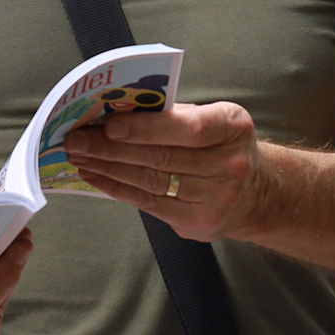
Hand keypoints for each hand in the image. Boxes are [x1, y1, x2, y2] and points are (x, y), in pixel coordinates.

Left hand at [64, 102, 268, 240]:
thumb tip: (113, 110)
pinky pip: (149, 204)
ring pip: (151, 183)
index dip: (146, 127)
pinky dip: (117, 189)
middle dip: (111, 149)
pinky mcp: (200, 224)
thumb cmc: (219, 144)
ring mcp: (217, 199)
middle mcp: (230, 165)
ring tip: (79, 157)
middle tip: (77, 140)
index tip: (109, 125)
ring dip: (108, 169)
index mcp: (233, 127)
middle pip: (162, 158)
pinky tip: (96, 176)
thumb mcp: (210, 118)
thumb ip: (170, 113)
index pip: (187, 127)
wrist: (257, 192)